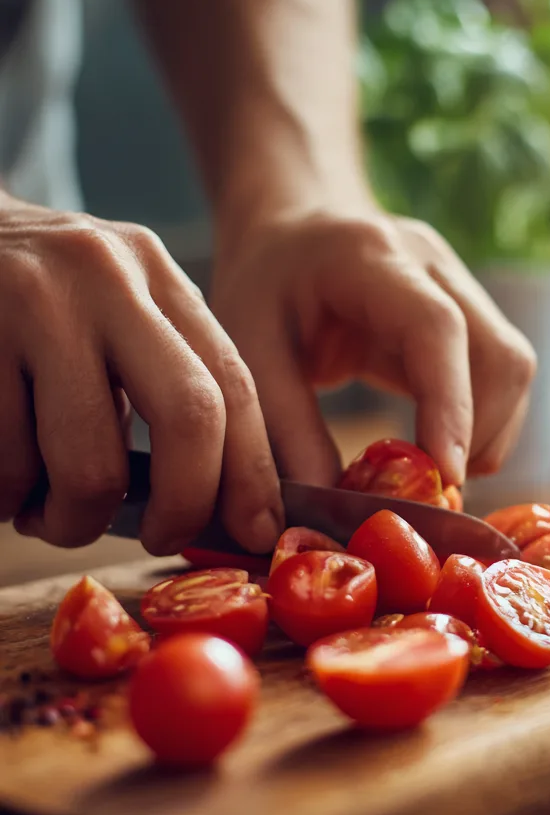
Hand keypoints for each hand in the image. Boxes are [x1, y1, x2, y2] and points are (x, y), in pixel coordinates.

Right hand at [0, 194, 283, 552]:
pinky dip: (9, 498)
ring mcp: (29, 302)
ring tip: (48, 510)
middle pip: (188, 415)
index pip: (232, 384)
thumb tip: (229, 506)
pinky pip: (6, 466)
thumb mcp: (113, 316)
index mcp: (156, 275)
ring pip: (87, 463)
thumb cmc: (32, 309)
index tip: (258, 531)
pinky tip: (4, 478)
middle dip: (185, 502)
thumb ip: (168, 386)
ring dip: (73, 518)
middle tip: (162, 538)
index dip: (253, 472)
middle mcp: (103, 277)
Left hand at [210, 209, 536, 487]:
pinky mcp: (472, 316)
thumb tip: (334, 508)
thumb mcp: (247, 348)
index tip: (445, 477)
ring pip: (513, 370)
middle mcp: (434, 265)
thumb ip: (286, 427)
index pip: (438, 329)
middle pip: (500, 355)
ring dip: (488, 435)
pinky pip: (502, 377)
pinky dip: (484, 425)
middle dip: (479, 435)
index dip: (451, 408)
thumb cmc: (263, 284)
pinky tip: (439, 450)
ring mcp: (462, 287)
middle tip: (430, 490)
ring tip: (434, 475)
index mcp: (372, 257)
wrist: (292, 229)